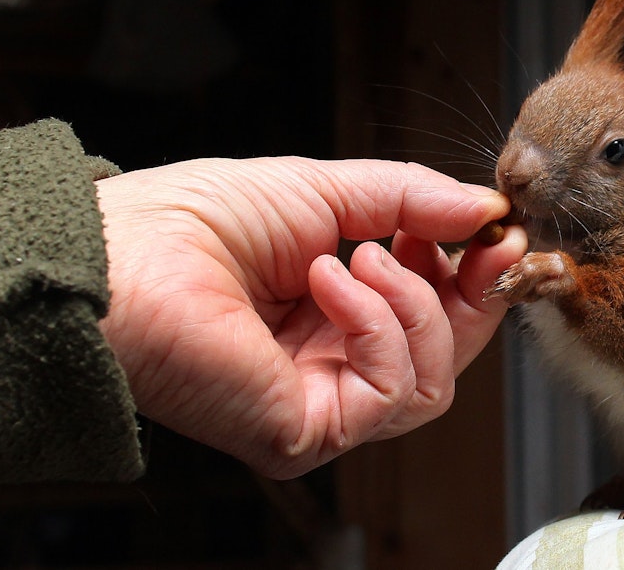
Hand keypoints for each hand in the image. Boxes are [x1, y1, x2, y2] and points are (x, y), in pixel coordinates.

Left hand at [93, 157, 526, 478]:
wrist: (123, 256)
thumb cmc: (192, 223)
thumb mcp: (326, 190)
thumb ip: (412, 201)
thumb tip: (486, 209)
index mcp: (329, 314)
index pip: (432, 314)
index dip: (476, 275)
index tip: (500, 230)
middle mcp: (327, 368)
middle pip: (446, 357)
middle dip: (473, 296)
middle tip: (485, 245)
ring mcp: (321, 407)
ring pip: (432, 383)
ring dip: (413, 303)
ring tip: (357, 254)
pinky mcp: (309, 433)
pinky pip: (392, 392)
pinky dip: (377, 323)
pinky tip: (330, 280)